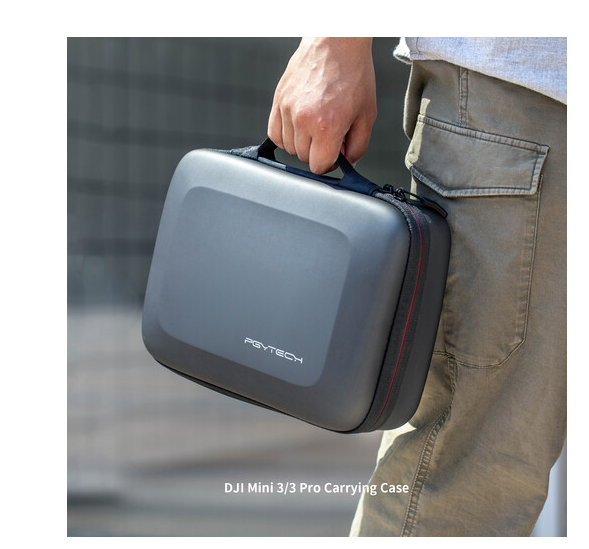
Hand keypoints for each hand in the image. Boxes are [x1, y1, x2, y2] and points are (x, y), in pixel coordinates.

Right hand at [267, 37, 376, 173]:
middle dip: (318, 152)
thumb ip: (358, 146)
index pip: (319, 166)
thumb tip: (347, 163)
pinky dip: (285, 136)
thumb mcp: (366, 114)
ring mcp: (288, 109)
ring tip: (316, 127)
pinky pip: (274, 133)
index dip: (330, 164)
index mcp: (328, 126)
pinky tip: (299, 128)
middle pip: (303, 158)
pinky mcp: (278, 100)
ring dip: (302, 144)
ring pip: (288, 147)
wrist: (337, 42)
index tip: (335, 155)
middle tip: (329, 136)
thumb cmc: (353, 73)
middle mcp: (304, 119)